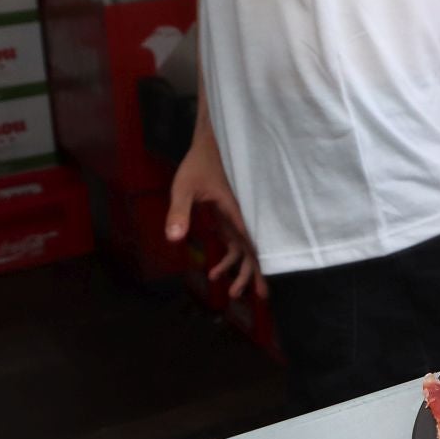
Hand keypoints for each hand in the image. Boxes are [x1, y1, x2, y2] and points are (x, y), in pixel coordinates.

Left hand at [164, 126, 265, 301]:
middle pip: (255, 248)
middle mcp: (243, 215)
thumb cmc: (199, 163)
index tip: (265, 283)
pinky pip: (236, 242)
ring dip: (242, 269)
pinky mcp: (230, 216)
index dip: (260, 262)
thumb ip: (178, 212)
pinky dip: (229, 258)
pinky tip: (214, 272)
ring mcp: (238, 216)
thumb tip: (174, 240)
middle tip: (259, 296)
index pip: (252, 241)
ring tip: (233, 292)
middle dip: (256, 272)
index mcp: (238, 210)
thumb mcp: (183, 187)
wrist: (211, 143)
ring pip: (248, 248)